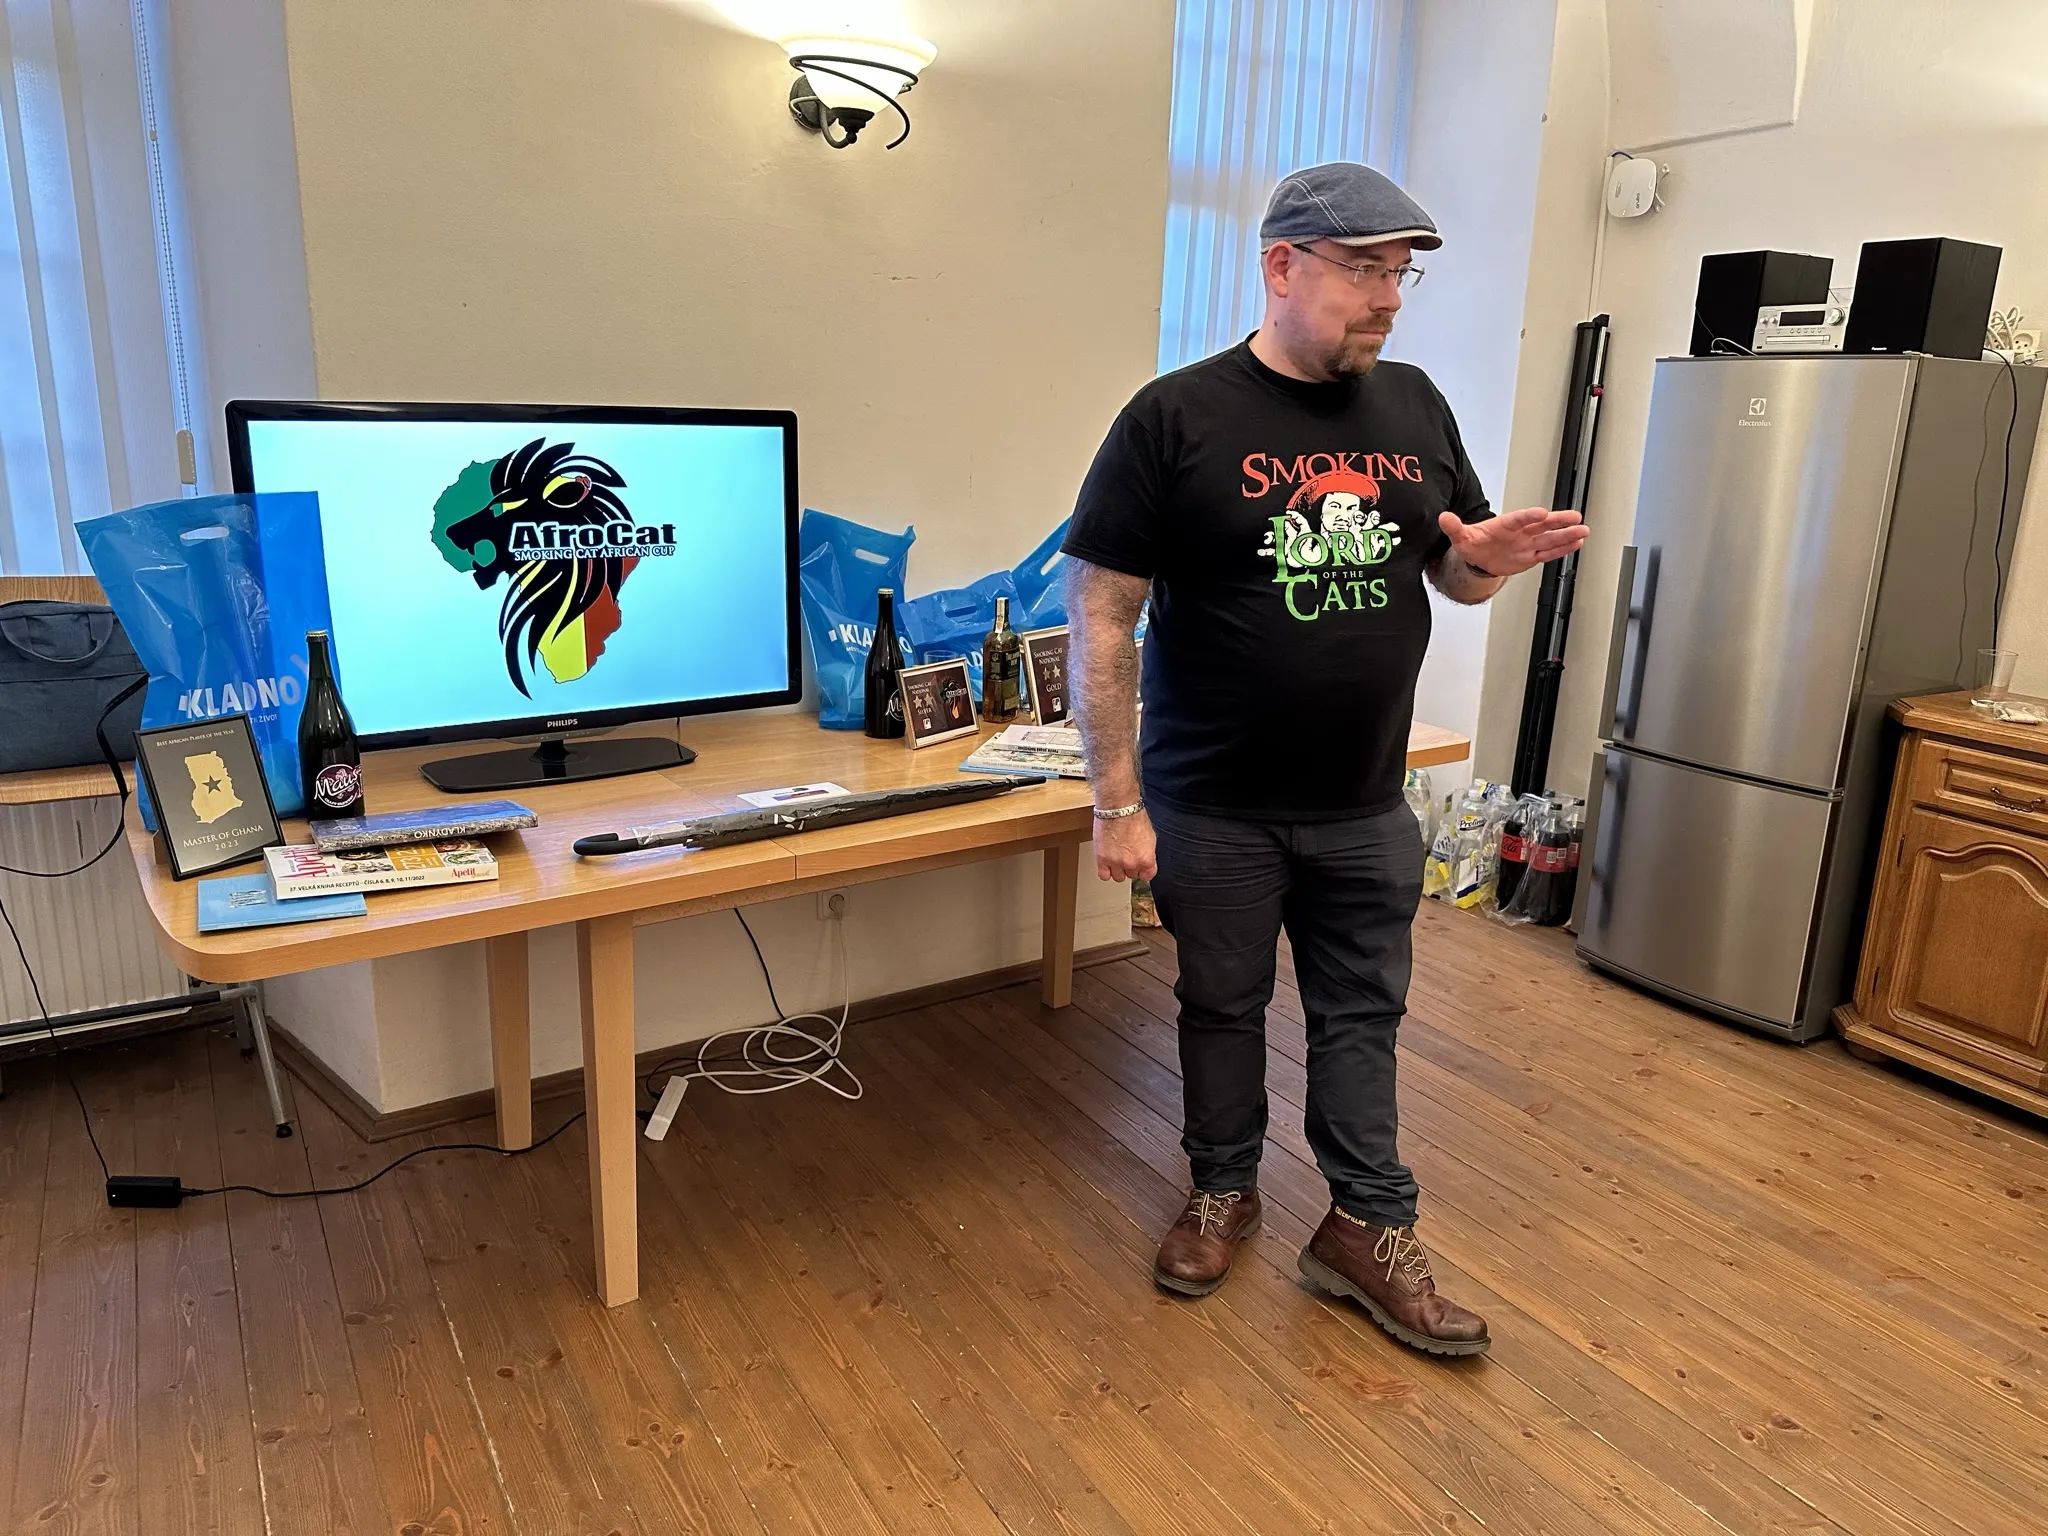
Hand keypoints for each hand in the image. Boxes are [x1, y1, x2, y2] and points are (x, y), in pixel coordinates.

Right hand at [1093, 810, 1156, 882]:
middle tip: (1127, 856)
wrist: (1118, 808)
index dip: (1143, 870)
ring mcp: (1116, 862)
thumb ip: (1147, 853)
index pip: (1147, 876)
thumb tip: (1145, 860)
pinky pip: (1104, 875)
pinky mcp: (1102, 859)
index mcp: (1146, 858)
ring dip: (1118, 870)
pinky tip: (1107, 863)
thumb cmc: (1133, 817)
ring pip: (1118, 877)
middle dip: (1131, 867)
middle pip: (1132, 875)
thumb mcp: (1150, 837)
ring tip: (1117, 858)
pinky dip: (1106, 871)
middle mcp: (1132, 863)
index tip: (1141, 868)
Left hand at [1437, 507, 1586, 577]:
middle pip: (1541, 525)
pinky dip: (1562, 549)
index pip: (1519, 519)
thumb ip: (1454, 527)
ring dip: (1566, 535)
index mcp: (1504, 525)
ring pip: (1549, 539)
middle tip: (1574, 517)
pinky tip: (1576, 544)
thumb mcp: (1460, 536)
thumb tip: (1443, 518)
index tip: (1541, 513)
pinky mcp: (1531, 555)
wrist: (1477, 558)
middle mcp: (1520, 532)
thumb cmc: (1472, 543)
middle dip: (1558, 521)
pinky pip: (1548, 553)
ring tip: (1582, 530)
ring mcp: (1527, 543)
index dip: (1529, 516)